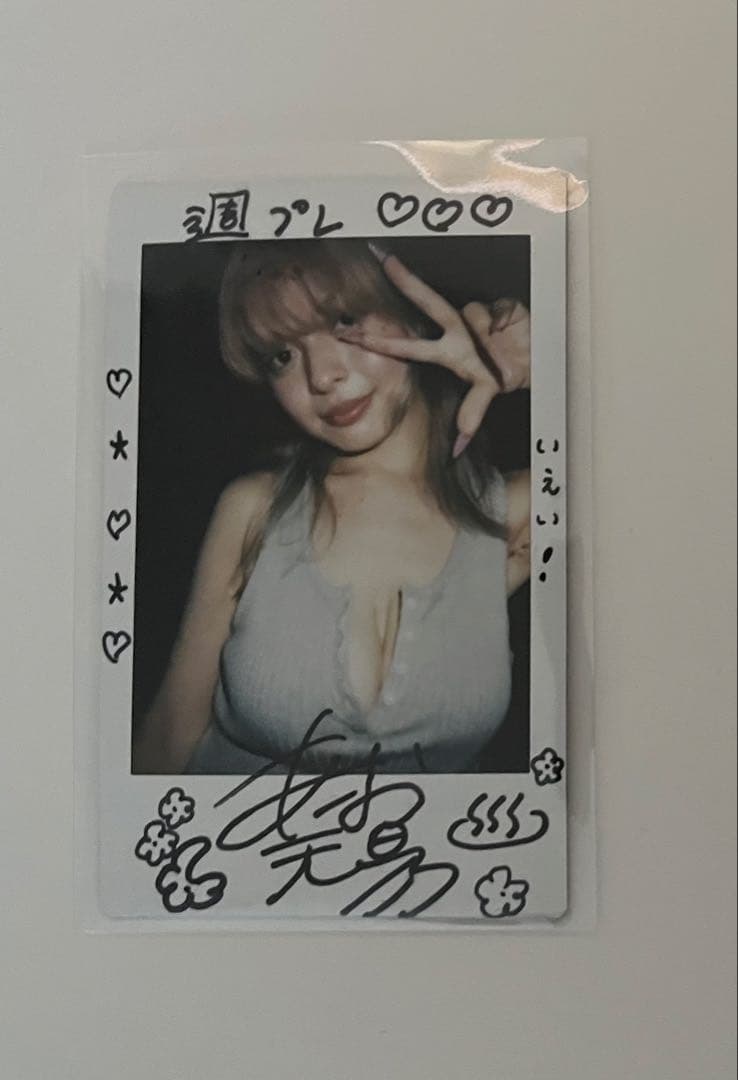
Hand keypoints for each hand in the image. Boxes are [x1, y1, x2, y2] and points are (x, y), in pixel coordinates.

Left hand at [337, 253, 529, 456]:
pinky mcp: (502, 305)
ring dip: (485, 330)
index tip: (350, 332)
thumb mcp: (486, 393)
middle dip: (408, 283)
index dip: (381, 340)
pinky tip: (512, 330)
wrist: (535, 359)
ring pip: (473, 314)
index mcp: (446, 350)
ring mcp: (477, 313)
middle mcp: (457, 327)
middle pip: (430, 303)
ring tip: (499, 350)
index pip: (408, 345)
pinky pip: (499, 313)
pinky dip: (504, 323)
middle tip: (386, 261)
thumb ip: (472, 416)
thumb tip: (459, 446)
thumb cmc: (501, 372)